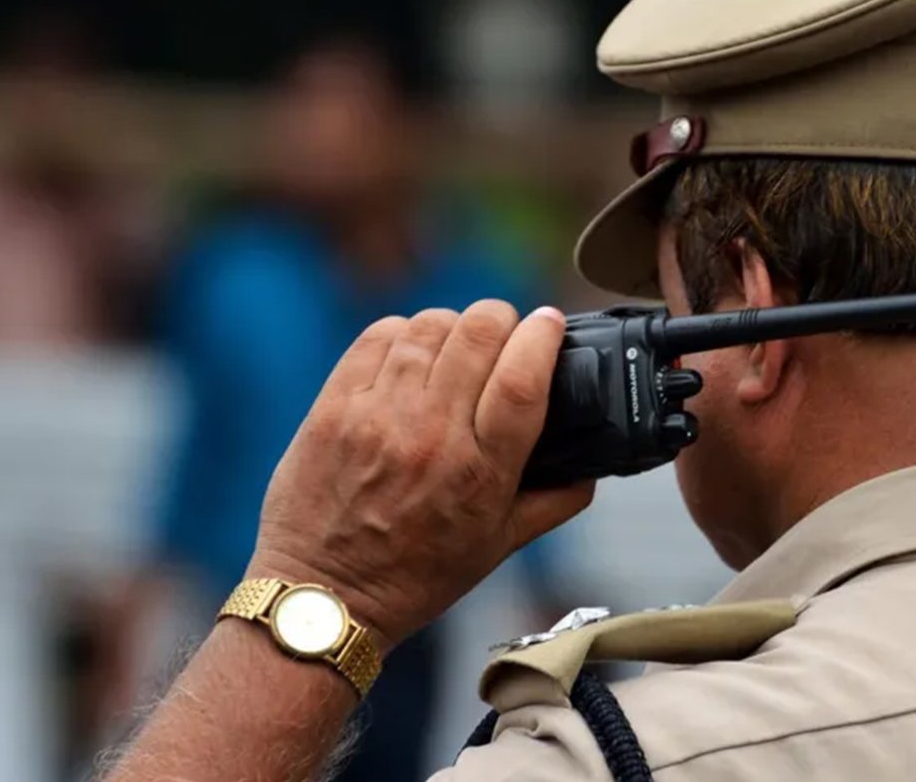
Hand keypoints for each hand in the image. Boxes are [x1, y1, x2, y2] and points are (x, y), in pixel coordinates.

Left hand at [245, 301, 593, 647]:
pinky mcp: (334, 408)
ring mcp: (377, 417)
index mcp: (480, 473)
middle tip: (505, 331)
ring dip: (454, 325)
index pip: (523, 378)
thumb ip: (554, 503)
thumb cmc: (414, 576)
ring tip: (457, 344)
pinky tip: (412, 353)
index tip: (551, 324)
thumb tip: (592, 468)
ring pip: (430, 326)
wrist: (323, 596)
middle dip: (503, 319)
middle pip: (479, 334)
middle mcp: (430, 437)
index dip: (543, 336)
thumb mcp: (498, 548)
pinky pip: (378, 337)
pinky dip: (404, 333)